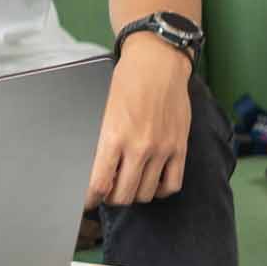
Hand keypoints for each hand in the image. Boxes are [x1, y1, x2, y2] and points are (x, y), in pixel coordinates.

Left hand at [85, 37, 191, 208]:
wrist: (158, 63)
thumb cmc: (126, 82)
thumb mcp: (103, 111)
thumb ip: (102, 142)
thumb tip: (96, 170)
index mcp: (113, 136)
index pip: (99, 183)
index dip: (90, 199)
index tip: (87, 202)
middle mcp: (139, 147)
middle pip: (123, 195)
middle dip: (110, 199)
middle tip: (106, 193)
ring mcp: (162, 149)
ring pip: (146, 193)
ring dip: (134, 195)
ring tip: (127, 187)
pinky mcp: (180, 148)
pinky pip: (172, 184)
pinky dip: (160, 191)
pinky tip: (151, 183)